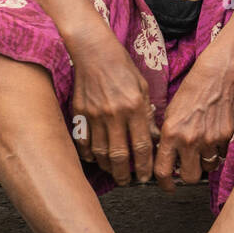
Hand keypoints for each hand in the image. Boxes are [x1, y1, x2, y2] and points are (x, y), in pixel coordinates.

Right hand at [69, 25, 156, 186]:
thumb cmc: (122, 66)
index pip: (142, 146)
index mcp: (134, 107)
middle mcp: (115, 113)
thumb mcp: (143, 87)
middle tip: (128, 181)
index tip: (147, 176)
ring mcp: (95, 114)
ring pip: (100, 153)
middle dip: (125, 175)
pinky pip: (83, 142)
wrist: (94, 51)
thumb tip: (154, 138)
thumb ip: (147, 114)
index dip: (145, 166)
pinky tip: (95, 158)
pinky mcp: (79, 113)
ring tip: (114, 172)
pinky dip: (88, 155)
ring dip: (108, 167)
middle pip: (120, 155)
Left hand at [153, 44, 233, 193]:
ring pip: (208, 168)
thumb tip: (166, 158)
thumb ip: (168, 137)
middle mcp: (189, 140)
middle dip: (188, 174)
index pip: (163, 171)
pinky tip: (216, 135)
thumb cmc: (192, 91)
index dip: (164, 184)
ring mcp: (210, 140)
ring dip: (205, 162)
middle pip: (189, 177)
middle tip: (189, 166)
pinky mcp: (227, 137)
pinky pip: (222, 155)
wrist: (217, 76)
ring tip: (204, 146)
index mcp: (171, 133)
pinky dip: (219, 151)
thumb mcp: (170, 113)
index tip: (167, 187)